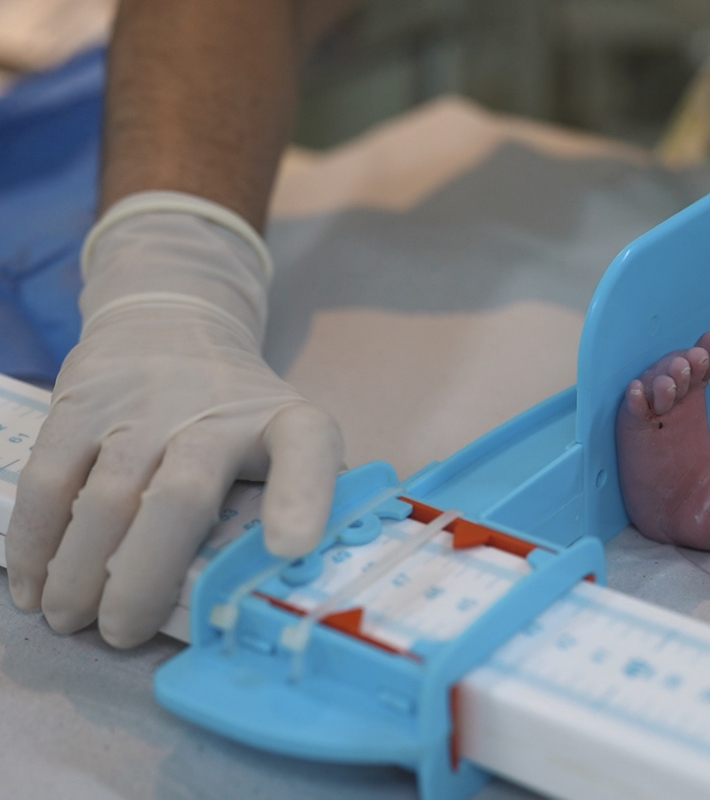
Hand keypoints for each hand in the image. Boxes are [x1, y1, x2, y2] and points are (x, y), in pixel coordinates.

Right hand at [7, 193, 342, 647]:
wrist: (171, 321)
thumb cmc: (236, 410)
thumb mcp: (286, 434)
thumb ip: (301, 496)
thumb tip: (297, 581)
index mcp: (285, 422)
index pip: (307, 448)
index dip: (301, 498)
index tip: (290, 548)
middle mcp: (216, 412)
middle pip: (181, 496)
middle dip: (145, 576)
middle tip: (121, 634)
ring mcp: (143, 406)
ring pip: (106, 496)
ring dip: (80, 571)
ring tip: (71, 621)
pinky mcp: (80, 404)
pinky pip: (48, 479)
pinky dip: (34, 540)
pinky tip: (31, 585)